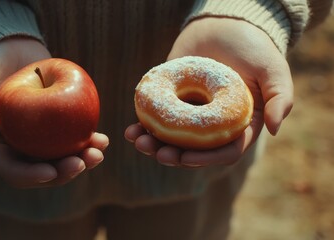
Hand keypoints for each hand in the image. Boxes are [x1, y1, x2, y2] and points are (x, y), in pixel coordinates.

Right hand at [0, 38, 108, 187]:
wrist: (4, 48)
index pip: (14, 171)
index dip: (32, 176)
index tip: (51, 171)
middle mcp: (20, 147)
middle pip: (44, 169)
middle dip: (64, 172)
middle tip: (84, 162)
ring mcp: (40, 136)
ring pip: (63, 157)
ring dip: (83, 159)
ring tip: (99, 151)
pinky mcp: (57, 122)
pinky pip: (74, 137)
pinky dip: (88, 140)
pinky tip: (103, 139)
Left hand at [125, 17, 291, 167]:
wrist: (224, 24)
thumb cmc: (253, 47)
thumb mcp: (273, 69)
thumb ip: (279, 97)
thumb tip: (275, 130)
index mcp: (238, 125)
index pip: (223, 151)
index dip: (205, 159)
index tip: (184, 158)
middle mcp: (212, 124)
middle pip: (193, 150)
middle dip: (174, 155)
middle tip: (156, 152)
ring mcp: (190, 113)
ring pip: (171, 138)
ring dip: (154, 144)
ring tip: (138, 140)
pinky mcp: (171, 99)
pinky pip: (156, 118)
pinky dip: (143, 126)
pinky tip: (131, 129)